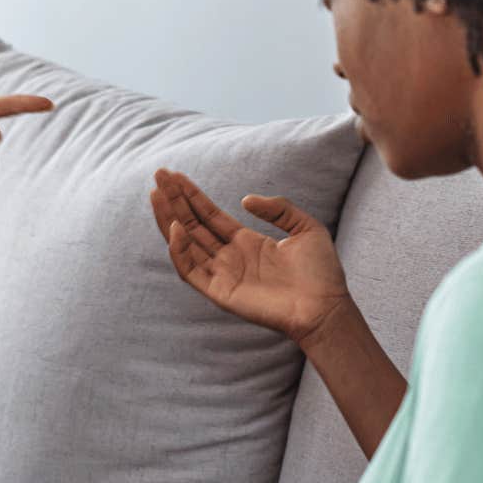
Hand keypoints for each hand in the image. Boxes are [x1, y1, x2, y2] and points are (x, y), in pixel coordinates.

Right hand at [149, 168, 351, 342]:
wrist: (325, 306)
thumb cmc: (321, 272)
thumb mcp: (305, 228)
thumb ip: (278, 209)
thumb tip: (244, 199)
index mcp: (246, 242)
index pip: (210, 215)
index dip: (192, 195)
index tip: (175, 175)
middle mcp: (230, 257)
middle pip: (193, 224)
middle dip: (175, 200)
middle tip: (159, 175)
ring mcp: (223, 275)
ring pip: (186, 243)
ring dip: (168, 218)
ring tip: (157, 194)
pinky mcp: (220, 292)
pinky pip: (191, 271)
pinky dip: (179, 250)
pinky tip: (175, 227)